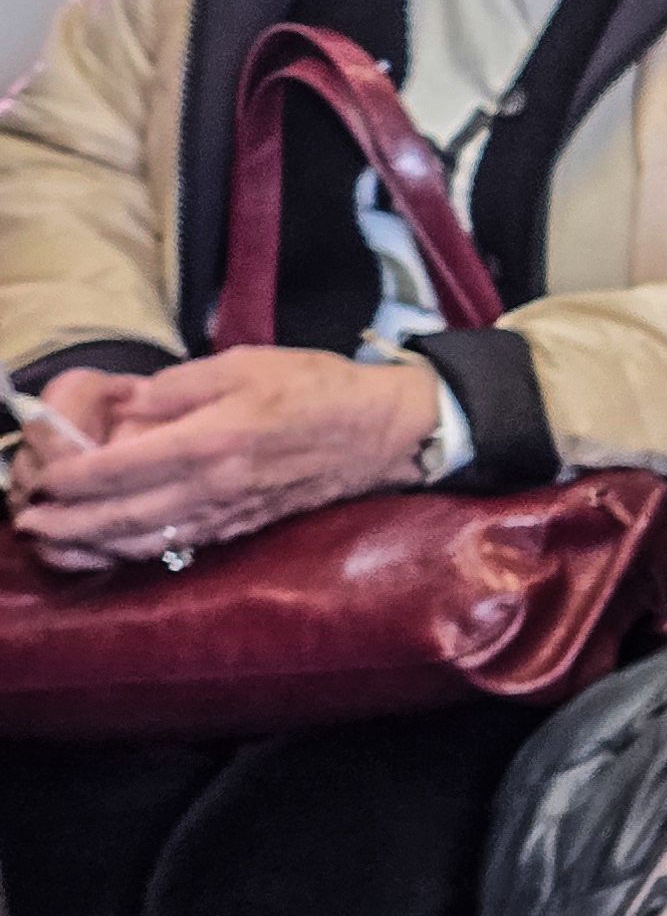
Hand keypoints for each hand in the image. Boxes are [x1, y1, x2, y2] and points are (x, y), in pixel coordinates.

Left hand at [10, 349, 437, 568]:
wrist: (382, 429)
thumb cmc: (317, 387)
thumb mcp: (244, 363)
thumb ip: (179, 385)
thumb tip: (129, 406)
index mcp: (213, 438)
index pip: (122, 467)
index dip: (73, 475)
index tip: (42, 473)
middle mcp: (215, 485)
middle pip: (123, 516)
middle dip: (67, 521)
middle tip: (27, 519)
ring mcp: (229, 513)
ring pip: (144, 541)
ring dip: (90, 545)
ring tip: (52, 541)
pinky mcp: (241, 526)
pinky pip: (175, 547)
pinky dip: (131, 553)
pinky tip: (107, 548)